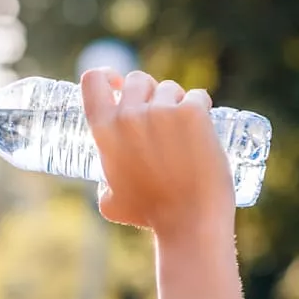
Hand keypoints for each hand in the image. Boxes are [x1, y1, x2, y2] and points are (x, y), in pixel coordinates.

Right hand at [80, 68, 235, 237]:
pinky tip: (204, 127)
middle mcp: (129, 115)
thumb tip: (107, 183)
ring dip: (177, 102)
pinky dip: (201, 107)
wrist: (189, 222)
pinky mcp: (192, 113)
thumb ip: (104, 184)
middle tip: (162, 116)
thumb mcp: (111, 202)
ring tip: (185, 132)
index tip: (117, 83)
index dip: (106, 76)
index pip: (93, 80)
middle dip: (149, 93)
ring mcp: (162, 111)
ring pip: (170, 88)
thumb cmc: (151, 215)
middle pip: (137, 79)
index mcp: (104, 131)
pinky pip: (197, 96)